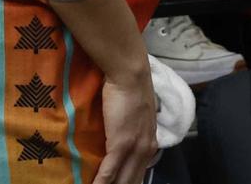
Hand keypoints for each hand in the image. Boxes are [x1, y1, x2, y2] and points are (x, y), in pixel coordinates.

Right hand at [95, 66, 157, 183]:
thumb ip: (130, 136)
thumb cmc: (129, 94)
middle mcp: (146, 149)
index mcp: (150, 144)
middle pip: (132, 181)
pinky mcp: (121, 144)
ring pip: (122, 180)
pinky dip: (100, 183)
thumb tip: (117, 147)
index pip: (139, 175)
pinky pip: (109, 172)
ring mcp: (135, 147)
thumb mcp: (134, 120)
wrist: (130, 77)